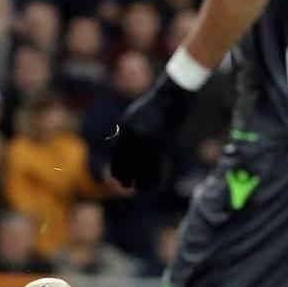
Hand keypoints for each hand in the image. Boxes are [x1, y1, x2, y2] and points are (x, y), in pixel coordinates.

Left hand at [110, 72, 193, 189]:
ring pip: (142, 167)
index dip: (117, 167)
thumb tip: (122, 142)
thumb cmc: (153, 104)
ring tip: (138, 190)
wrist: (171, 96)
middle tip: (125, 186)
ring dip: (140, 180)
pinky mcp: (163, 144)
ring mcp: (149, 141)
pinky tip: (153, 184)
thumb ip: (128, 131)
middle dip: (126, 176)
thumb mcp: (134, 116)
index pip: (117, 154)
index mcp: (126, 130)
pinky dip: (154, 176)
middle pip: (128, 162)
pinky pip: (157, 164)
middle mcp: (135, 137)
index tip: (116, 177)